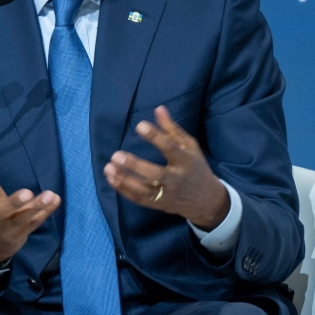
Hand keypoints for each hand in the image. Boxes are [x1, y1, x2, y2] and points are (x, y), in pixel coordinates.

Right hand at [0, 151, 61, 263]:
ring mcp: (9, 229)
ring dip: (36, 207)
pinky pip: (36, 222)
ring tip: (49, 194)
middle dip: (14, 203)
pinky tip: (56, 199)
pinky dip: (47, 211)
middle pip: (1, 213)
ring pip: (22, 219)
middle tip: (27, 193)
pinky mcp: (23, 233)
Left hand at [103, 106, 229, 230]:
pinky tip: (112, 179)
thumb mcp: (189, 146)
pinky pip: (140, 199)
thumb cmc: (195, 167)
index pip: (170, 148)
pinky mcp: (160, 205)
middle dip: (135, 165)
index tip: (139, 125)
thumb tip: (158, 109)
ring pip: (144, 191)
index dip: (155, 137)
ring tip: (108, 168)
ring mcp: (168, 195)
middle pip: (156, 174)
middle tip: (116, 155)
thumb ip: (172, 129)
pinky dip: (124, 191)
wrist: (207, 200)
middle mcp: (177, 180)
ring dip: (124, 180)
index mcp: (186, 161)